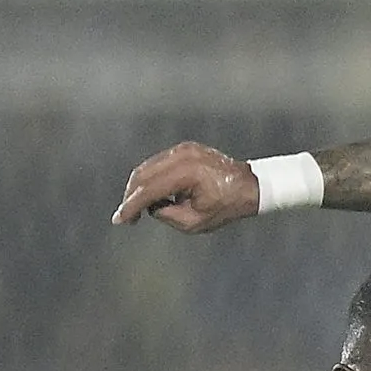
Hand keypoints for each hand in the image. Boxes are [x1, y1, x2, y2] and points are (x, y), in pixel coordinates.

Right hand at [114, 142, 258, 232]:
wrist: (250, 185)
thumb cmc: (227, 206)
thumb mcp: (196, 222)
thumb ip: (168, 216)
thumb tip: (151, 207)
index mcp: (187, 174)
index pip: (150, 190)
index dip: (132, 206)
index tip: (120, 220)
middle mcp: (182, 156)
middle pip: (143, 175)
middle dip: (131, 197)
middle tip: (128, 217)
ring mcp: (183, 149)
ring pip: (148, 167)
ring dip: (139, 187)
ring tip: (139, 208)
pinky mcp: (185, 148)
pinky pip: (159, 163)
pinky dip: (152, 178)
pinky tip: (153, 195)